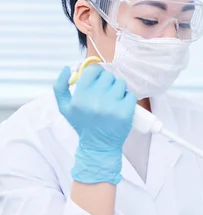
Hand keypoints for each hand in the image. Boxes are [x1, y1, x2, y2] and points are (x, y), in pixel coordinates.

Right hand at [54, 65, 135, 184]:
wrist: (98, 146)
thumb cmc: (82, 125)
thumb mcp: (64, 107)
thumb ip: (60, 86)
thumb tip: (67, 68)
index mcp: (80, 97)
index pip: (93, 70)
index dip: (96, 74)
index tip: (96, 82)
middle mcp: (95, 100)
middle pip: (108, 76)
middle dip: (107, 83)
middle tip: (104, 94)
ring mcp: (112, 106)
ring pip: (120, 83)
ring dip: (118, 90)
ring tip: (113, 101)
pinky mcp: (125, 112)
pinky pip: (130, 94)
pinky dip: (127, 99)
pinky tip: (120, 106)